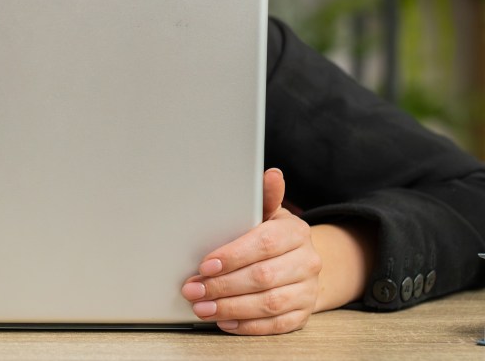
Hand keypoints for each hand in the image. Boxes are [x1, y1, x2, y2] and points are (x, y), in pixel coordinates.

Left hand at [180, 168, 321, 334]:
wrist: (302, 262)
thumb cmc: (275, 236)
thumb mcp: (268, 213)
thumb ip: (264, 197)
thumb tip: (271, 175)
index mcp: (296, 232)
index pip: (264, 244)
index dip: (232, 256)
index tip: (204, 265)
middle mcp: (307, 261)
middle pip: (263, 277)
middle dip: (223, 286)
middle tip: (193, 290)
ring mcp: (308, 290)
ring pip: (269, 304)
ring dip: (231, 308)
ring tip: (202, 308)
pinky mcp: (304, 314)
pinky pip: (276, 326)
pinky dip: (248, 326)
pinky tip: (224, 322)